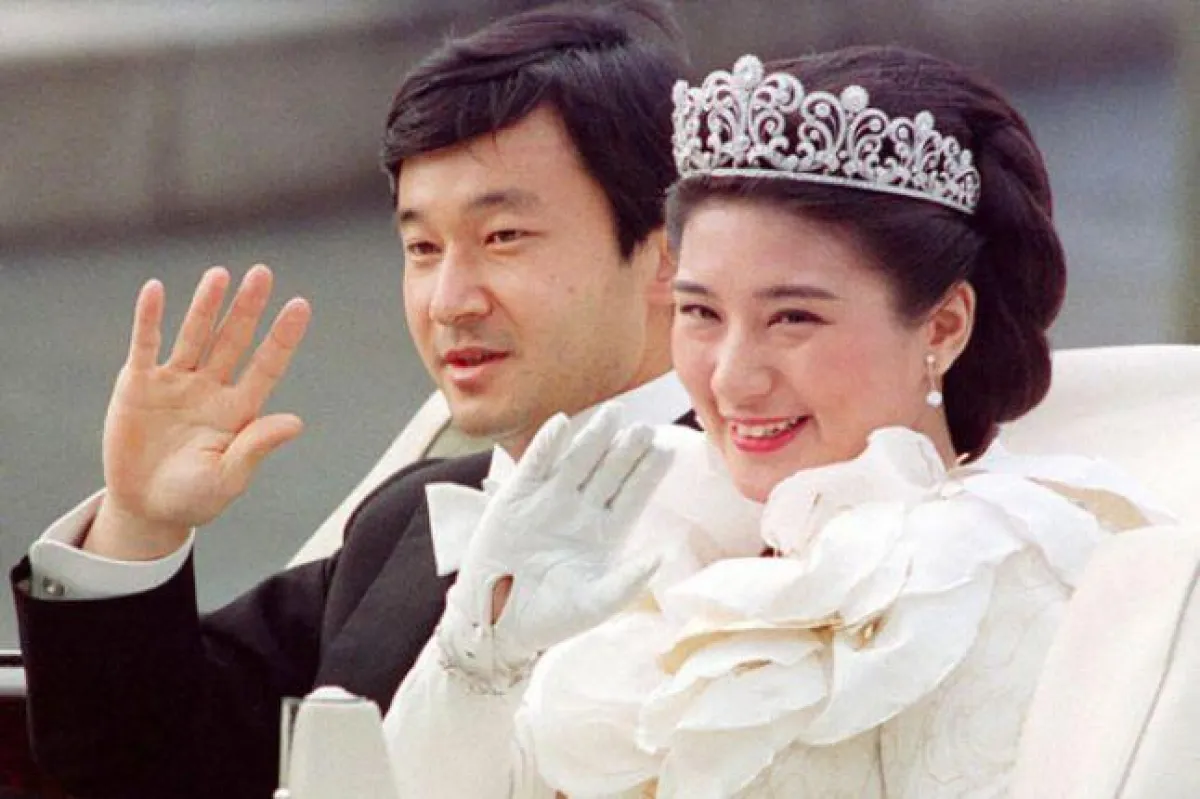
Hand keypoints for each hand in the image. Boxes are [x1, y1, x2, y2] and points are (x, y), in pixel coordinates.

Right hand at [87, 265, 310, 559]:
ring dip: (205, 305)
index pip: (267, 365)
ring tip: (220, 274)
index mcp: (239, 410)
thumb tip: (296, 422)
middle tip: (263, 273)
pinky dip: (149, 319)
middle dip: (247, 308)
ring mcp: (176, 383)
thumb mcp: (228, 477)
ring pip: (194, 335)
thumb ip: (256, 446)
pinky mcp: (139, 385)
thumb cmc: (194, 497)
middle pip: (233, 340)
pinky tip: (155, 290)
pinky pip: (146, 345)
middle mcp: (212, 388)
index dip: (283, 337)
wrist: (145, 508)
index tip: (300, 305)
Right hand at [451, 405, 671, 665]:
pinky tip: (561, 423)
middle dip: (628, 448)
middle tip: (646, 426)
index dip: (648, 472)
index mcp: (606, 532)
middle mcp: (581, 509)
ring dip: (594, 436)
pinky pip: (535, 464)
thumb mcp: (596, 604)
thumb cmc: (552, 617)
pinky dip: (546, 444)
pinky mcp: (516, 498)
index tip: (668, 449)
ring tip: (614, 413)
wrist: (499, 624)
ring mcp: (549, 500)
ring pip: (577, 460)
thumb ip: (628, 581)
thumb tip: (661, 555)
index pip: (633, 494)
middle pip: (609, 470)